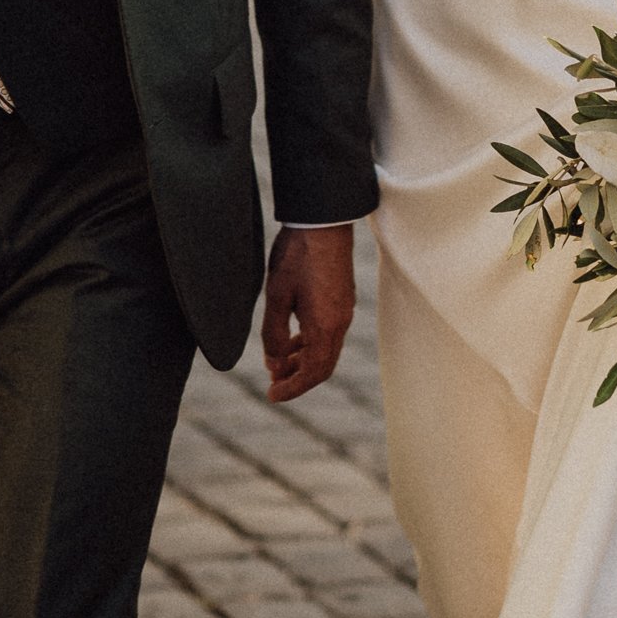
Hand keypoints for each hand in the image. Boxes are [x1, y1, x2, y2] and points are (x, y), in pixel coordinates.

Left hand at [261, 224, 353, 402]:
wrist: (323, 221)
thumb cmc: (296, 255)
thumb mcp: (276, 296)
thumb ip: (274, 334)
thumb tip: (275, 364)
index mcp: (325, 326)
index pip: (313, 373)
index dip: (292, 389)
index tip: (272, 395)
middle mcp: (340, 323)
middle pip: (323, 366)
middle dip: (299, 379)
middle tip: (273, 384)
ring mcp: (344, 311)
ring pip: (327, 350)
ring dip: (305, 362)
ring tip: (279, 364)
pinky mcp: (342, 300)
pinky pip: (330, 334)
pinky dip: (311, 345)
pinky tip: (294, 339)